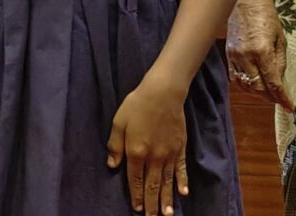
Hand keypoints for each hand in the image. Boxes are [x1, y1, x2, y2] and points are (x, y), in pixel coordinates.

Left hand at [108, 76, 189, 214]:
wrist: (163, 93)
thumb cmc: (137, 105)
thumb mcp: (118, 122)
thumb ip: (115, 145)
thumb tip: (112, 165)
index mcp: (136, 152)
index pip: (135, 179)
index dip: (136, 195)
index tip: (137, 209)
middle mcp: (153, 157)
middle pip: (153, 186)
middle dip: (152, 204)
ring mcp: (169, 154)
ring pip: (167, 182)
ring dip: (166, 200)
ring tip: (167, 214)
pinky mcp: (180, 149)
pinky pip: (182, 169)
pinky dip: (183, 182)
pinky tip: (183, 194)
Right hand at [224, 0, 293, 108]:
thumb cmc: (266, 16)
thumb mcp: (280, 38)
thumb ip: (280, 62)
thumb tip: (280, 81)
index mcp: (262, 51)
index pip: (273, 82)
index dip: (282, 98)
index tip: (289, 108)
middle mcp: (246, 56)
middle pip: (257, 88)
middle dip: (270, 97)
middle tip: (279, 99)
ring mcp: (234, 56)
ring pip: (245, 85)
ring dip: (257, 93)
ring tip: (267, 93)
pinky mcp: (227, 54)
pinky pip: (234, 77)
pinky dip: (244, 84)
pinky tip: (253, 83)